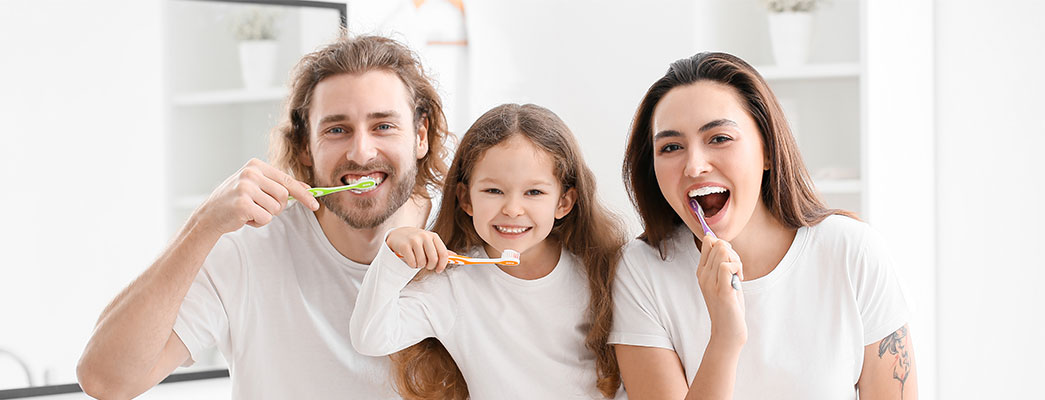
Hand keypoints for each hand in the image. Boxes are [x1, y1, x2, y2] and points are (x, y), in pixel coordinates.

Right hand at [193, 158, 318, 235]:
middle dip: (277, 207)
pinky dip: (258, 222)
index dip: (303, 194)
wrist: (209, 214)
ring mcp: (245, 187)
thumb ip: (280, 185)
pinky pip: (265, 218)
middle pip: (284, 196)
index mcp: (256, 165)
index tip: (315, 205)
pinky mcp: (242, 204)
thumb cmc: (236, 200)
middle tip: (259, 207)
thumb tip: (307, 188)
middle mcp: (251, 173)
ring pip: (275, 208)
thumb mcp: (257, 186)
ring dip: (265, 215)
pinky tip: (244, 218)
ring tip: (249, 211)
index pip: (287, 180)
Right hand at [386, 227, 451, 272]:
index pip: (443, 253)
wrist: (397, 234)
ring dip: (419, 266)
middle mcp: (425, 236)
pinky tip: (410, 260)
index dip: (442, 265)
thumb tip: (455, 257)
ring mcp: (414, 240)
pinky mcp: (405, 246)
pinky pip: (412, 263)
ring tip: (416, 260)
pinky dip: (412, 265)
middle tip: (425, 265)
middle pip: (433, 259)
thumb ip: (440, 250)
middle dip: (430, 266)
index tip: (438, 270)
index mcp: (434, 236)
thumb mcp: (429, 242)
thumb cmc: (416, 240)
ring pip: (422, 262)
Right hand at [696, 235, 746, 348]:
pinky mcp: (722, 291)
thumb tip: (719, 242)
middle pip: (718, 244)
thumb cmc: (728, 306)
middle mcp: (703, 275)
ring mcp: (710, 283)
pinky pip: (728, 266)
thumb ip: (720, 263)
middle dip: (733, 252)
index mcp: (701, 271)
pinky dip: (738, 268)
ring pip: (723, 251)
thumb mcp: (722, 281)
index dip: (723, 244)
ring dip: (736, 260)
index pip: (708, 241)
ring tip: (738, 275)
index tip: (730, 260)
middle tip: (737, 270)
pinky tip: (739, 280)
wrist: (727, 331)